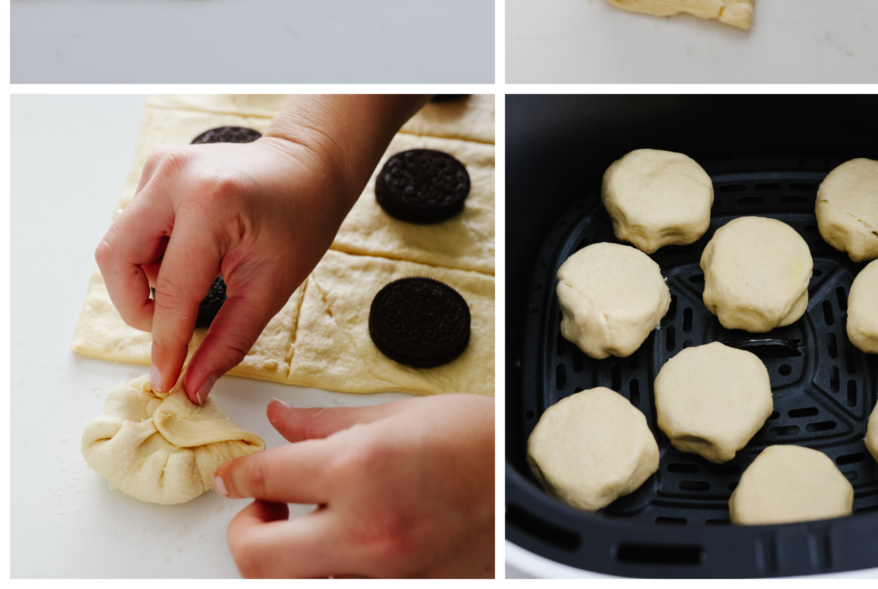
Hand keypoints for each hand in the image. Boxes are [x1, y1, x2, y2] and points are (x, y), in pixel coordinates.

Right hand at [95, 95, 428, 404]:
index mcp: (211, 203)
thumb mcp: (273, 284)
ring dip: (144, 277)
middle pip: (116, 259)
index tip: (165, 380)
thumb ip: (229, 338)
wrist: (311, 165)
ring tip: (195, 279)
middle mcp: (175, 177)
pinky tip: (192, 253)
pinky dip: (152, 252)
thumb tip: (191, 387)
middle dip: (136, 305)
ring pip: (119, 242)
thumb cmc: (303, 218)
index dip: (165, 343)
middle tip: (171, 326)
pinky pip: (134, 224)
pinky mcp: (158, 167)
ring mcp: (162, 166)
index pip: (170, 290)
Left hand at [218, 395, 494, 577]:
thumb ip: (327, 423)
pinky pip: (344, 587)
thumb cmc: (480, 438)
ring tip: (301, 530)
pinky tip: (343, 546)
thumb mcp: (400, 413)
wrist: (536, 480)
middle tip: (259, 507)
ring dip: (281, 560)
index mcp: (361, 467)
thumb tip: (281, 420)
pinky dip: (330, 571)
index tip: (234, 473)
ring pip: (292, 586)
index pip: (265, 477)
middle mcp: (365, 529)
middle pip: (255, 556)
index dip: (238, 474)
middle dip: (243, 530)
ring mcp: (386, 573)